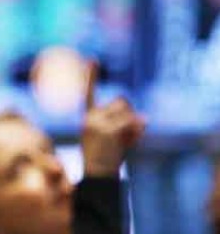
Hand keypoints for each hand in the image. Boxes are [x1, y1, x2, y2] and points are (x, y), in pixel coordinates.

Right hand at [81, 62, 145, 176]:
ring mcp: (99, 122)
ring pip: (128, 110)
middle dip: (129, 112)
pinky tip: (131, 141)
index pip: (89, 93)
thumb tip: (145, 117)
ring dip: (134, 123)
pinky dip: (137, 130)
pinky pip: (133, 121)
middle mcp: (91, 117)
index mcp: (88, 118)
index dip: (91, 75)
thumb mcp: (113, 138)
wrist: (97, 175)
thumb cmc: (105, 159)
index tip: (92, 58)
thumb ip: (125, 124)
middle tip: (126, 133)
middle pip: (121, 101)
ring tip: (126, 140)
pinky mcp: (110, 129)